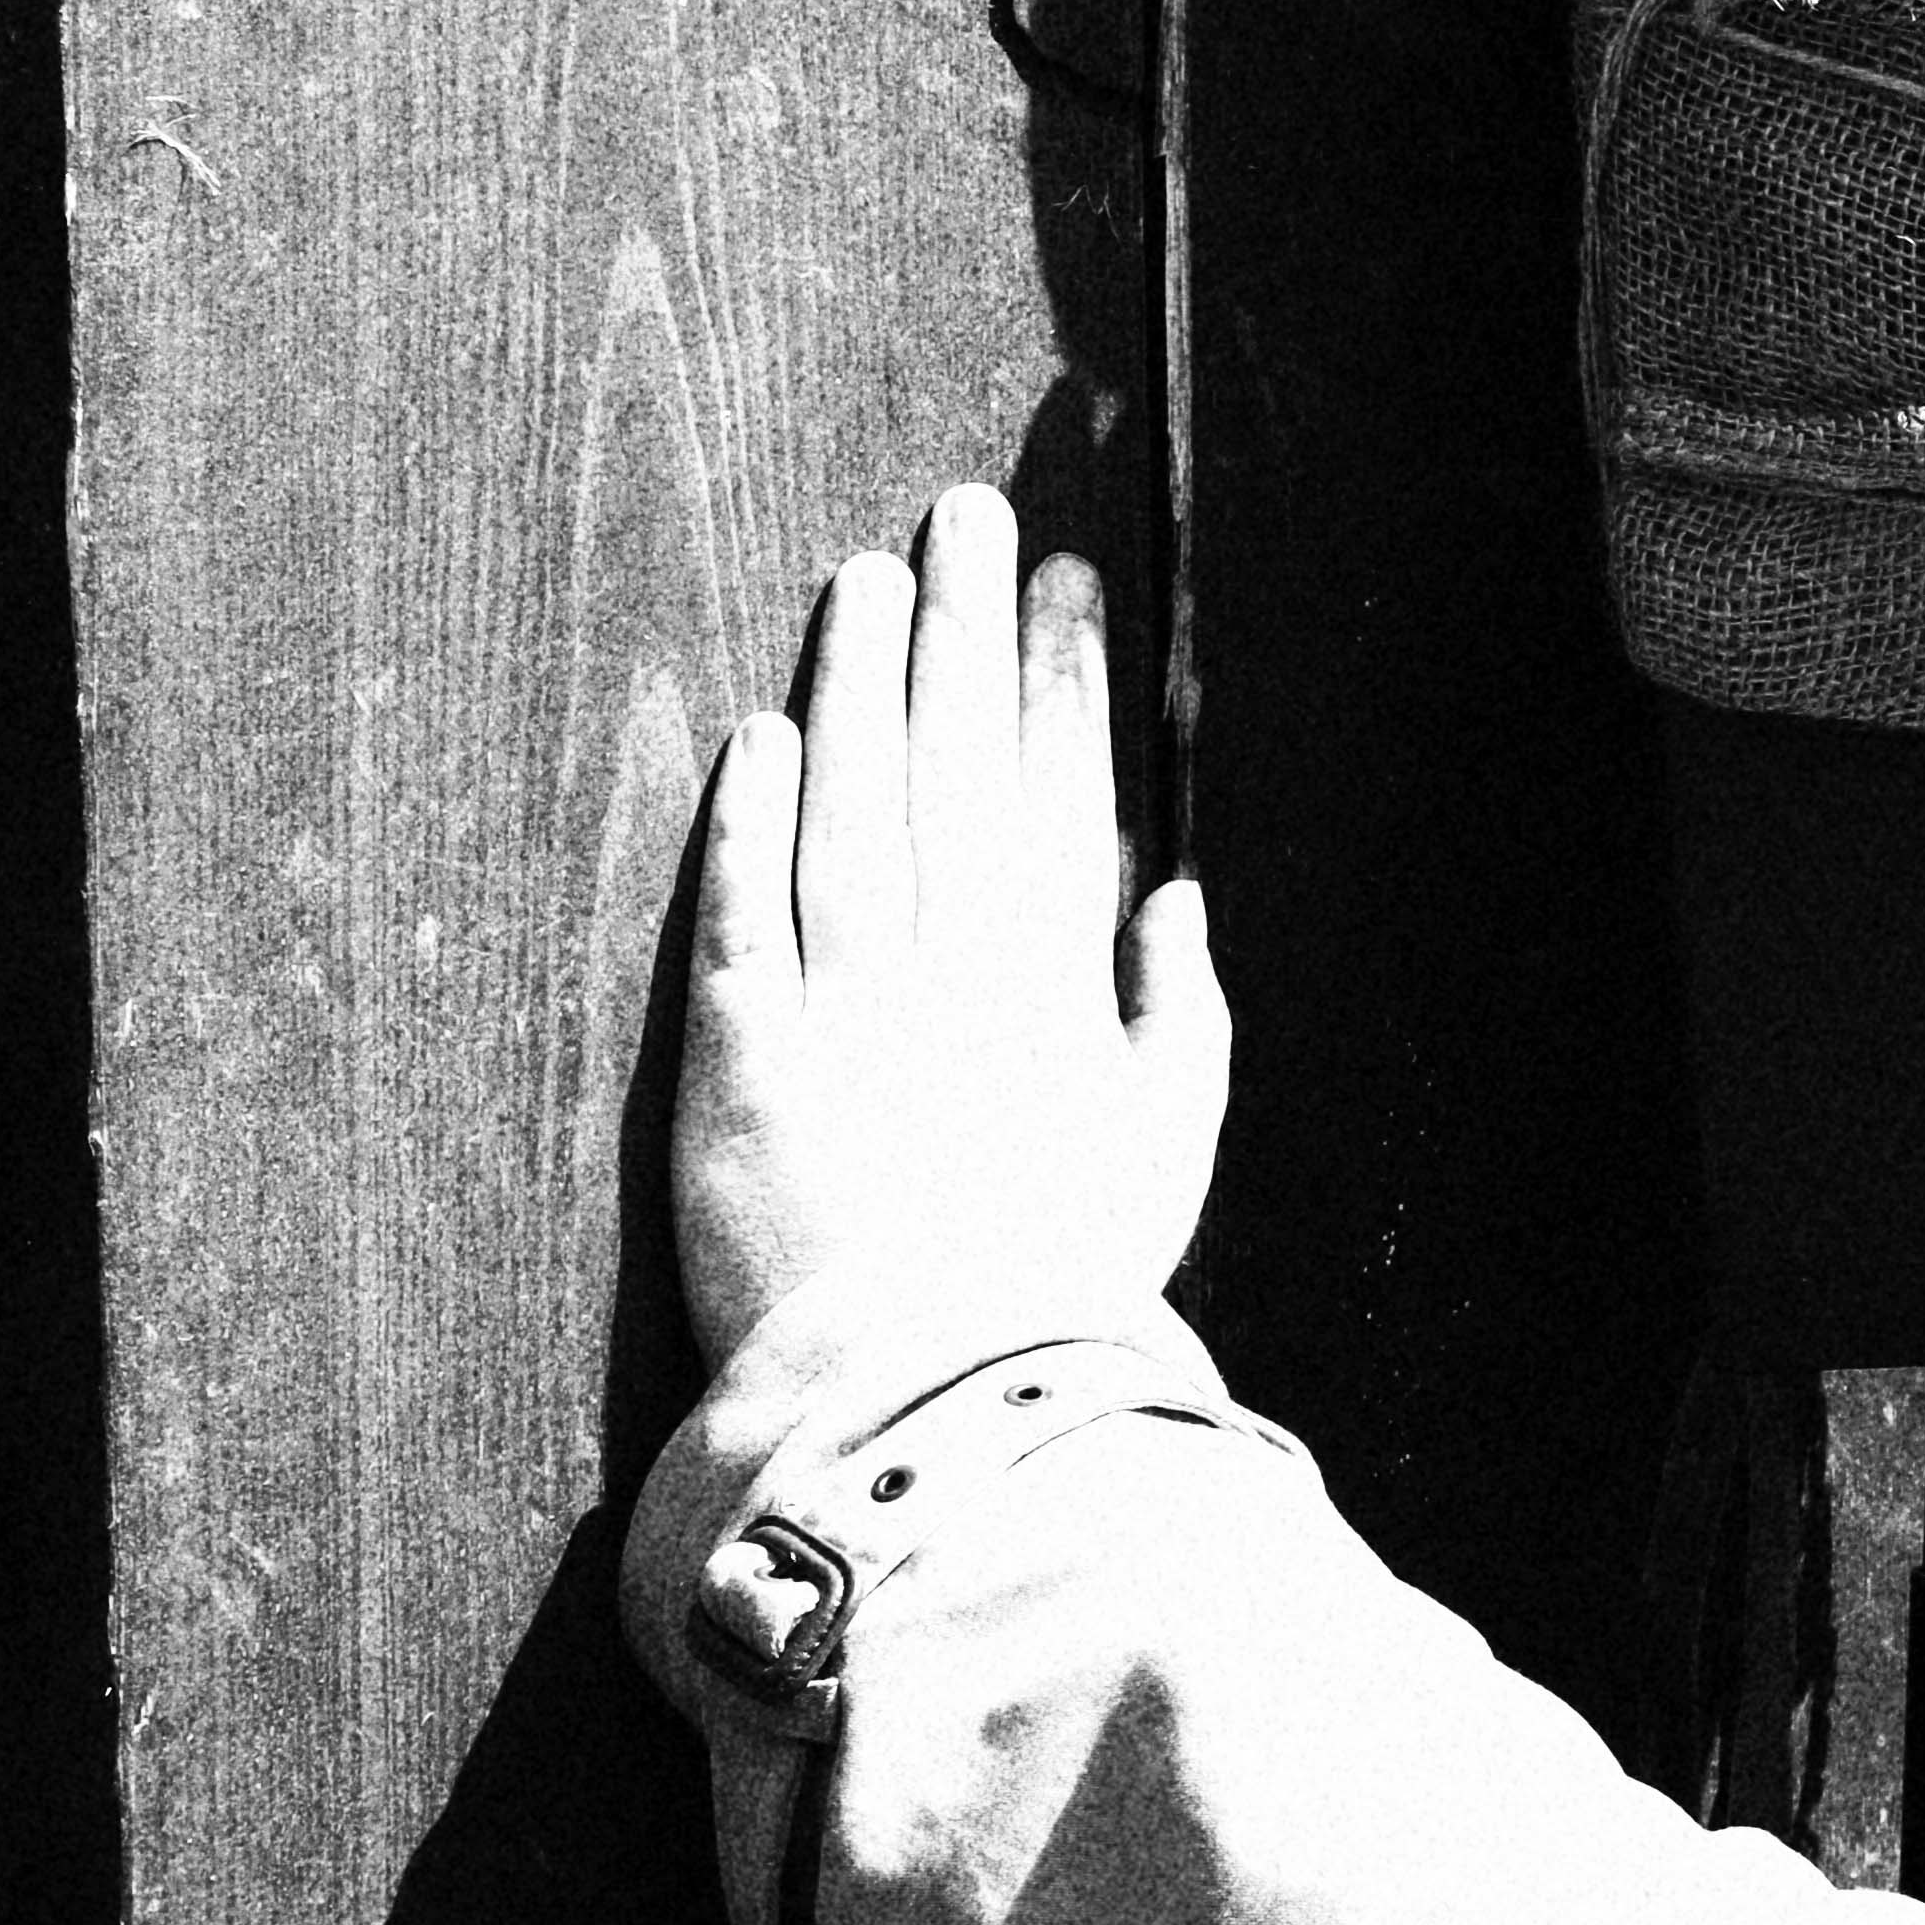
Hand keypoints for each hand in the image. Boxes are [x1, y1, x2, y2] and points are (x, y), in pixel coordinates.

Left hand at [672, 489, 1228, 1372]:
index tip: (1066, 579)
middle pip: (955, 761)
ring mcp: (850, 1004)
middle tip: (965, 514)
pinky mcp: (746, 1057)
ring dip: (858, 683)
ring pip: (850, 805)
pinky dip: (750, 818)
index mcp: (1061, 988)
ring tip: (867, 578)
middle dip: (963, 628)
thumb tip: (1172, 895)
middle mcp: (959, 969)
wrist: (936, 1410)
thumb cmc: (1064, 1295)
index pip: (1060, 790)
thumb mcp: (1170, 1158)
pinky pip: (744, 910)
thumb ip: (1180, 1017)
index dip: (1063, 676)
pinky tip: (761, 736)